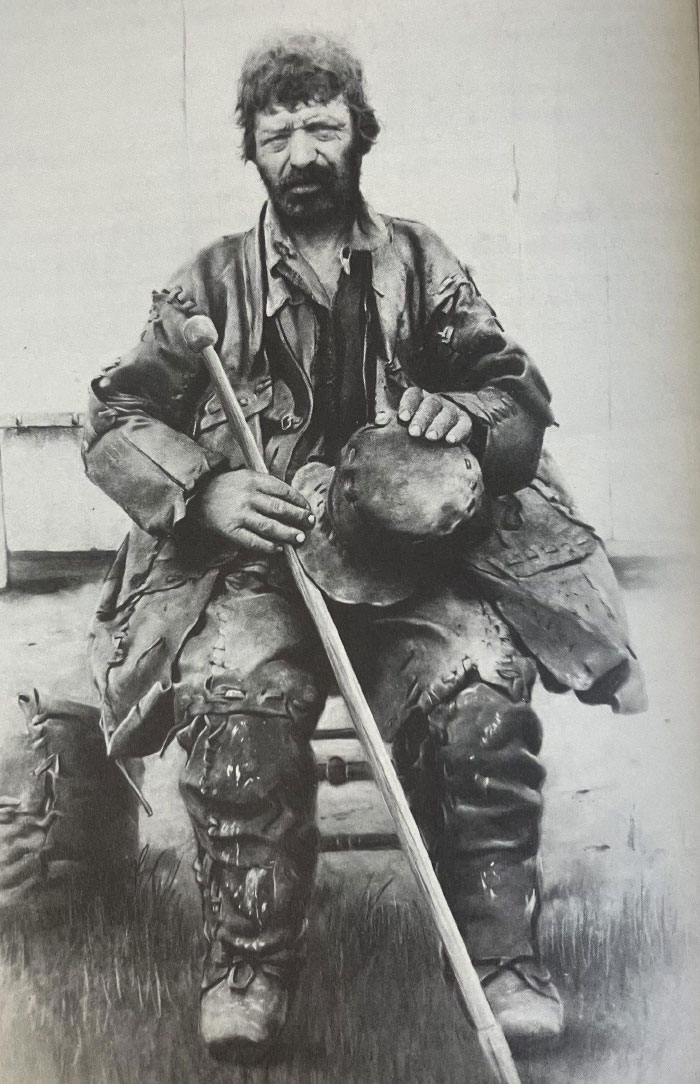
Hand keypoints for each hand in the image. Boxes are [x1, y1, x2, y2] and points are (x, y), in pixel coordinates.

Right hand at [197, 470, 313, 554]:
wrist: (194, 496)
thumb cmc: (223, 487)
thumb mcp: (243, 477)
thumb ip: (264, 486)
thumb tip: (291, 501)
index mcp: (252, 479)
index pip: (283, 490)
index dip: (298, 500)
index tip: (307, 507)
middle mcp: (247, 496)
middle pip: (280, 508)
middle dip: (299, 517)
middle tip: (310, 523)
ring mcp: (239, 514)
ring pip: (270, 526)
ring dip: (288, 534)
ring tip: (300, 538)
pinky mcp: (231, 530)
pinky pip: (254, 541)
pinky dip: (269, 546)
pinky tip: (279, 548)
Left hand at [398, 388, 472, 443]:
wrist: (447, 430)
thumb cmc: (420, 427)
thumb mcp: (407, 421)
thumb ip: (392, 421)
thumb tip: (379, 421)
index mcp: (420, 399)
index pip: (414, 394)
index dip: (408, 404)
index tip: (402, 417)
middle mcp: (437, 402)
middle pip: (430, 404)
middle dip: (422, 418)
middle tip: (414, 432)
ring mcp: (452, 411)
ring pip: (447, 414)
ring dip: (438, 425)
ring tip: (431, 437)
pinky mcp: (464, 422)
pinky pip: (464, 425)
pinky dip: (458, 432)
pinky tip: (451, 440)